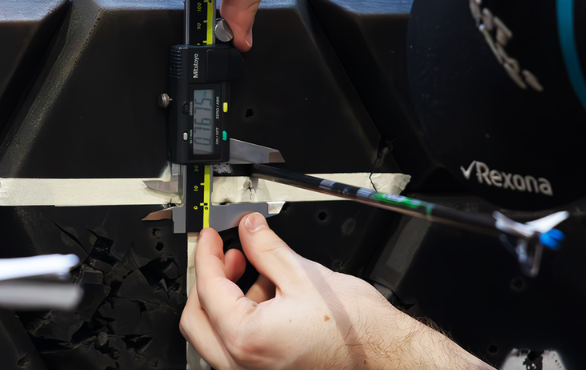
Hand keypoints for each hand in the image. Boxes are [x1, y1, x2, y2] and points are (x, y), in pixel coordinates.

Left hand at [181, 212, 487, 369]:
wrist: (387, 356)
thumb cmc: (358, 331)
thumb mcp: (305, 275)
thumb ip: (266, 248)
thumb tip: (249, 229)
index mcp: (246, 339)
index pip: (208, 289)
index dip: (206, 254)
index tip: (211, 236)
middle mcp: (243, 365)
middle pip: (198, 318)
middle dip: (210, 281)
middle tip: (229, 254)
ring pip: (217, 335)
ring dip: (227, 300)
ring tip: (256, 272)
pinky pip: (238, 347)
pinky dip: (243, 319)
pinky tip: (269, 296)